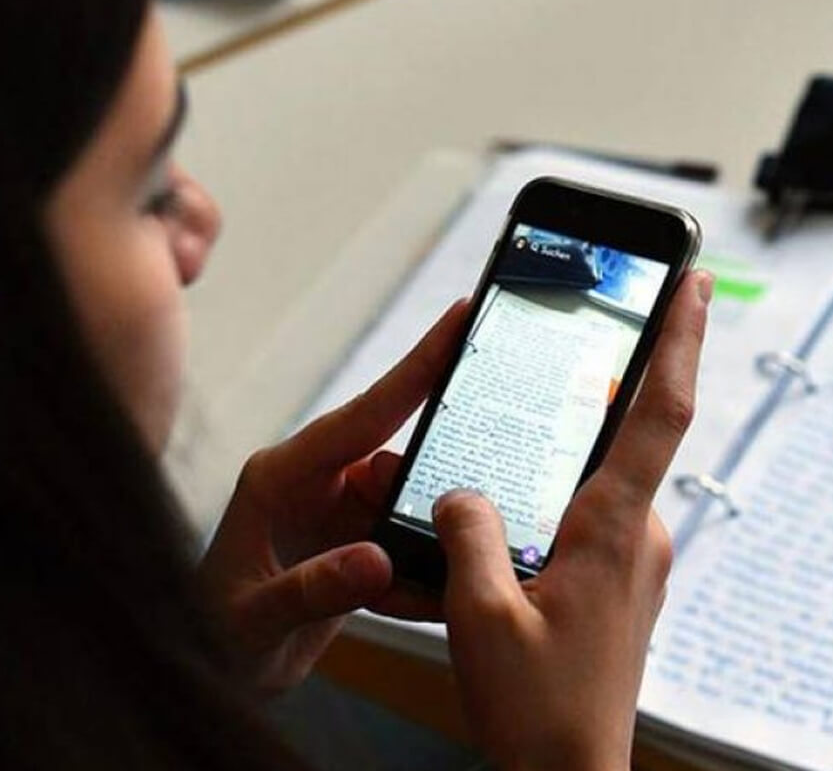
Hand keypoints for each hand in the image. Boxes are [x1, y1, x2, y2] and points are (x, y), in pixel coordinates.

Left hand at [197, 301, 466, 695]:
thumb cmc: (213, 635)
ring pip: (412, 502)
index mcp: (283, 474)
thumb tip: (377, 561)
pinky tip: (416, 599)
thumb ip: (311, 588)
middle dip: (432, 487)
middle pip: (399, 459)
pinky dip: (421, 573)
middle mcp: (316, 482)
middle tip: (460, 517)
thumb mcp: (252, 618)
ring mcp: (340, 512)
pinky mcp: (359, 543)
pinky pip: (409, 542)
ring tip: (418, 583)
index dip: (418, 364)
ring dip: (426, 539)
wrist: (210, 674)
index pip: (365, 412)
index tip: (462, 316)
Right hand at [434, 270, 710, 770]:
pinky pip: (595, 516)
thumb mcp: (477, 615)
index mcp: (612, 530)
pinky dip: (564, 495)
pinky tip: (519, 512)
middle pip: (630, 435)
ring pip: (605, 480)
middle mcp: (638, 537)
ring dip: (573, 451)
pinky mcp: (621, 584)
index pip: (661, 412)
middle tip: (586, 331)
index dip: (679, 339)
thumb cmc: (535, 709)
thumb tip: (463, 489)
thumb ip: (467, 533)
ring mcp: (635, 562)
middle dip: (610, 382)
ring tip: (523, 435)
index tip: (692, 282)